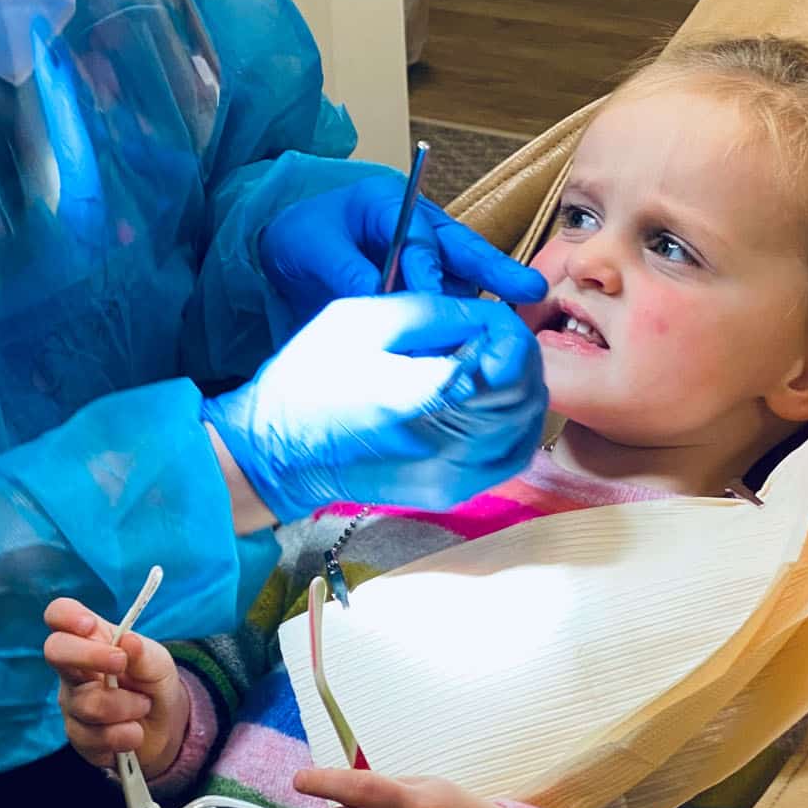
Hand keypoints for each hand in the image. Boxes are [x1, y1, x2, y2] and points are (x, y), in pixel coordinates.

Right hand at [43, 597, 189, 775]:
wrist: (166, 727)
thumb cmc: (154, 684)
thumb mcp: (158, 664)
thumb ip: (143, 653)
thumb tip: (128, 641)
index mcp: (90, 641)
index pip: (59, 616)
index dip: (66, 616)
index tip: (89, 625)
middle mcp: (73, 670)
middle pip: (54, 651)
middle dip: (90, 656)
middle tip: (120, 663)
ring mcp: (72, 704)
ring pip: (87, 703)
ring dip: (127, 706)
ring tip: (143, 705)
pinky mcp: (78, 737)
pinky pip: (94, 738)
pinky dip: (125, 735)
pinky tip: (134, 732)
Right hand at [201, 291, 546, 521]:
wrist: (281, 454)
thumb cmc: (311, 378)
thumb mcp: (363, 319)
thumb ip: (436, 313)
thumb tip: (491, 318)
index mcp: (421, 395)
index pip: (508, 363)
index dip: (510, 334)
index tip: (488, 323)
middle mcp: (446, 446)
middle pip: (525, 395)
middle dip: (517, 358)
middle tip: (488, 340)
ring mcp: (453, 477)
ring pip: (526, 427)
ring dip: (521, 391)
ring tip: (488, 369)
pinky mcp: (451, 493)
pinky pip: (510, 457)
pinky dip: (515, 425)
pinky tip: (492, 405)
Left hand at [259, 170, 545, 317]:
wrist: (288, 255)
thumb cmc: (299, 239)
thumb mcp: (309, 246)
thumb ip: (343, 270)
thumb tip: (376, 299)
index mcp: (387, 203)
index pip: (419, 239)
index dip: (426, 272)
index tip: (430, 301)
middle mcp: (418, 228)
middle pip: (462, 248)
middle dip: (496, 270)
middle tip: (531, 289)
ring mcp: (427, 257)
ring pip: (463, 278)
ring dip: (483, 303)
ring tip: (508, 329)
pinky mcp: (427, 286)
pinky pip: (452, 301)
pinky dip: (464, 322)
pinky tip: (476, 347)